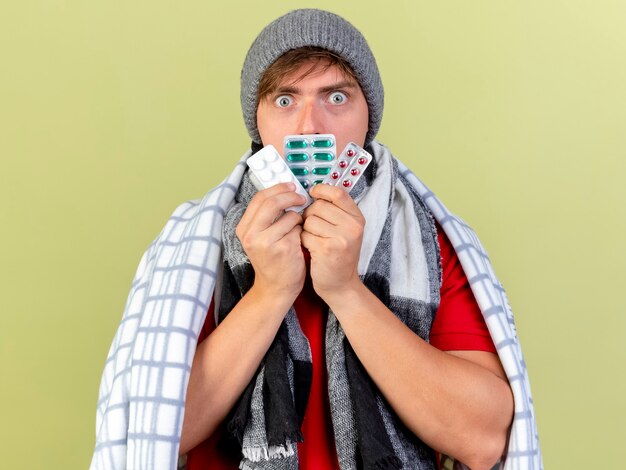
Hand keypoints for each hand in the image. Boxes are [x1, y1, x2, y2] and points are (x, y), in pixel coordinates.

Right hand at [236, 183, 305, 301]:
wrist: (276, 288)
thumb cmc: (272, 260)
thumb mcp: (260, 237)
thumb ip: (267, 216)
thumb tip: (284, 190)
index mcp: (244, 228)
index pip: (260, 198)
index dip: (277, 188)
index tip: (290, 186)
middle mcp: (251, 235)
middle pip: (272, 202)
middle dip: (291, 196)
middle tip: (302, 198)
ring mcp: (266, 242)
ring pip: (289, 216)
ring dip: (299, 219)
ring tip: (298, 229)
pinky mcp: (283, 249)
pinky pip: (298, 229)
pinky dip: (303, 232)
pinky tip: (300, 242)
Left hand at [301, 184, 364, 299]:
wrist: (341, 285)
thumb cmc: (339, 255)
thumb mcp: (345, 230)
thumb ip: (335, 211)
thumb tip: (314, 190)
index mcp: (357, 218)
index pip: (338, 193)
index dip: (322, 190)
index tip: (312, 193)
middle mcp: (352, 226)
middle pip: (319, 206)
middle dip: (310, 215)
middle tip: (314, 228)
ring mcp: (341, 238)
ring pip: (309, 220)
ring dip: (306, 230)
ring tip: (315, 240)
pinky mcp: (327, 249)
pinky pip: (305, 235)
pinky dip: (304, 241)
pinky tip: (312, 249)